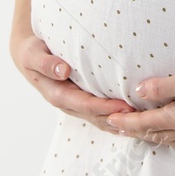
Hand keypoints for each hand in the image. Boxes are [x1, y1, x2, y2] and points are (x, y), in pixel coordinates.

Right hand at [11, 31, 133, 133]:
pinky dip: (116, 118)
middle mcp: (69, 104)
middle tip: (142, 115)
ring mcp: (76, 105)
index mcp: (57, 94)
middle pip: (97, 117)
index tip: (125, 106)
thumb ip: (46, 63)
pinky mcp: (83, 101)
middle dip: (119, 117)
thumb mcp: (33, 55)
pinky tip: (134, 120)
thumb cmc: (33, 53)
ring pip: (100, 119)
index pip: (85, 105)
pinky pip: (101, 114)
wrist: (30, 56)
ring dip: (120, 122)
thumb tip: (63, 70)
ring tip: (143, 122)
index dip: (105, 107)